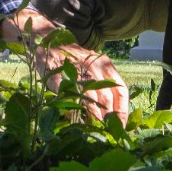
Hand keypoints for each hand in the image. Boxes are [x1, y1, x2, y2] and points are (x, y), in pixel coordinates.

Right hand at [0, 8, 129, 123]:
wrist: (49, 39)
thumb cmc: (75, 60)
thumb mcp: (94, 68)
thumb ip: (104, 88)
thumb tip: (114, 116)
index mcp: (106, 66)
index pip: (120, 91)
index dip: (122, 111)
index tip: (122, 127)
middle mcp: (95, 67)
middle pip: (106, 98)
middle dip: (107, 119)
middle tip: (106, 133)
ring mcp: (76, 69)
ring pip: (88, 98)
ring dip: (92, 116)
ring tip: (93, 129)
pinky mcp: (58, 73)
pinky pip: (67, 94)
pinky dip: (71, 108)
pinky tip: (72, 119)